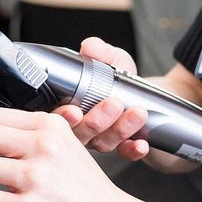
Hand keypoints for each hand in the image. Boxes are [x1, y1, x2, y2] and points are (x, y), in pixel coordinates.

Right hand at [67, 38, 153, 162]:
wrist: (143, 92)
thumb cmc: (119, 77)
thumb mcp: (112, 60)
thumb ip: (100, 53)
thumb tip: (89, 47)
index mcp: (70, 107)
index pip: (58, 118)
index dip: (64, 117)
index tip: (73, 111)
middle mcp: (82, 128)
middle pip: (81, 133)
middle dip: (96, 121)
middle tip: (113, 104)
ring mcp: (101, 140)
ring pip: (103, 143)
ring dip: (120, 130)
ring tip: (137, 113)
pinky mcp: (122, 148)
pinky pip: (125, 153)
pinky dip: (133, 149)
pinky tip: (141, 144)